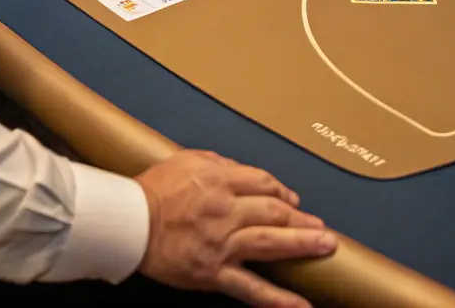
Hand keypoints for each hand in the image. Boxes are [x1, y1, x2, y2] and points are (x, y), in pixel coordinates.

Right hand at [136, 150, 335, 304]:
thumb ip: (217, 163)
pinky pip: (251, 288)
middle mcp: (225, 210)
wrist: (128, 222)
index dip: (282, 191)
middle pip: (274, 212)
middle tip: (322, 228)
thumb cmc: (153, 190)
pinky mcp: (214, 272)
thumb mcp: (185, 161)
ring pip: (270, 244)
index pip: (262, 182)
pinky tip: (302, 306)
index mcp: (218, 179)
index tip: (293, 201)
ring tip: (326, 246)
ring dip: (302, 245)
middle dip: (302, 220)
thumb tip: (241, 170)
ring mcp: (222, 243)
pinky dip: (278, 300)